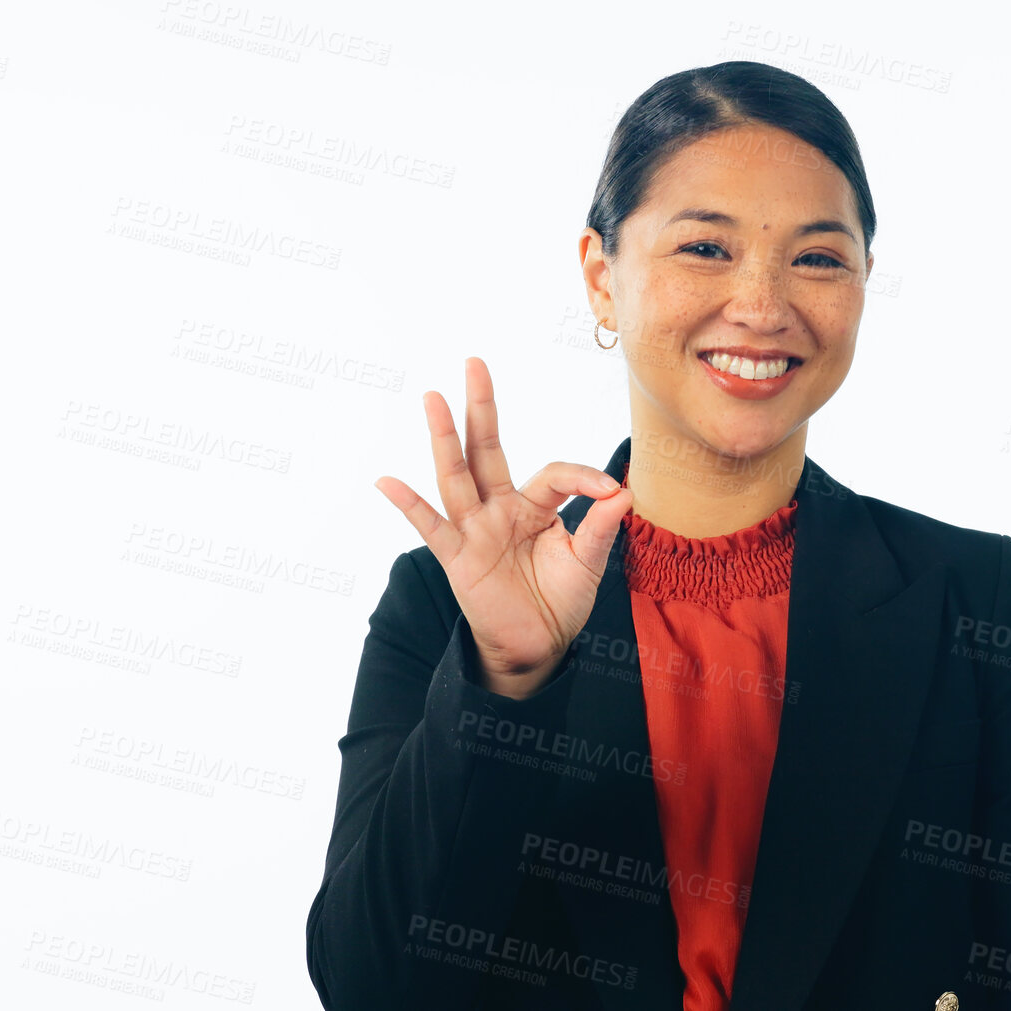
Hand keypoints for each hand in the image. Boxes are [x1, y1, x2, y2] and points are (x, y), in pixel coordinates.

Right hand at [375, 357, 631, 699]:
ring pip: (458, 477)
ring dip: (446, 438)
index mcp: (535, 505)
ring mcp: (475, 530)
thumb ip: (600, 528)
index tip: (611, 494)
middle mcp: (499, 508)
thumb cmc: (561, 600)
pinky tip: (387, 481)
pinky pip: (430, 528)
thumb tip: (623, 492)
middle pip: (487, 449)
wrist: (538, 648)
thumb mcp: (588, 562)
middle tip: (475, 362)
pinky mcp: (458, 558)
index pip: (554, 473)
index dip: (583, 478)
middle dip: (482, 407)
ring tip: (434, 397)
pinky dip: (409, 505)